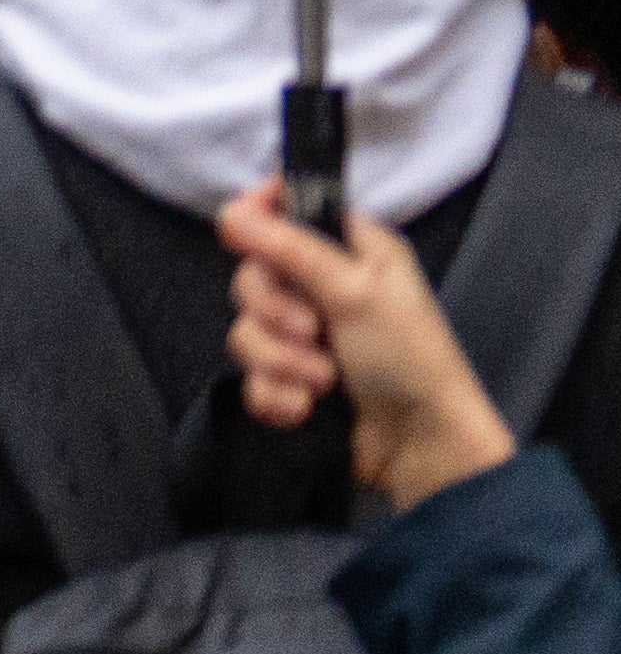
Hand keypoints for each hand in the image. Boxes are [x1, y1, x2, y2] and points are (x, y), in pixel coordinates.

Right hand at [224, 179, 521, 507]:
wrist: (422, 445)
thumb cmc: (408, 358)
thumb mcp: (356, 293)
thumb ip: (291, 248)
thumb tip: (232, 210)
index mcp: (351, 251)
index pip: (290, 208)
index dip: (260, 212)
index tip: (240, 231)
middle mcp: (325, 286)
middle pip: (253, 274)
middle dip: (273, 310)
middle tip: (310, 329)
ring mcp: (307, 336)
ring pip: (247, 329)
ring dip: (280, 359)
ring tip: (322, 380)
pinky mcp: (292, 379)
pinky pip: (251, 375)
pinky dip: (276, 393)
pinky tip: (305, 406)